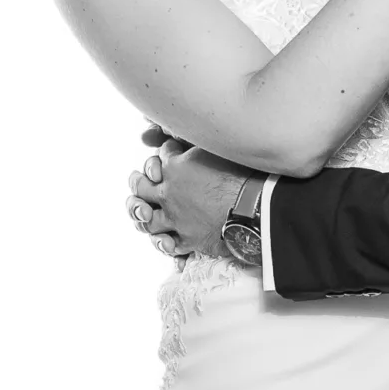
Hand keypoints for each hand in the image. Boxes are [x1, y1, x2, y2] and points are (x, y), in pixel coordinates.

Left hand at [126, 142, 246, 258]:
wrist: (251, 207)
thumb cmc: (238, 175)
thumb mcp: (213, 150)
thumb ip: (194, 149)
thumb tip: (187, 143)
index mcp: (173, 168)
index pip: (158, 158)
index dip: (161, 157)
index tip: (166, 157)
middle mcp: (168, 194)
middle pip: (140, 188)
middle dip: (137, 183)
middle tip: (138, 180)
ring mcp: (175, 219)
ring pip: (146, 221)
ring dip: (143, 217)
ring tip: (145, 213)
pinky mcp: (188, 239)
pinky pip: (169, 246)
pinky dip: (166, 244)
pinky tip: (165, 240)